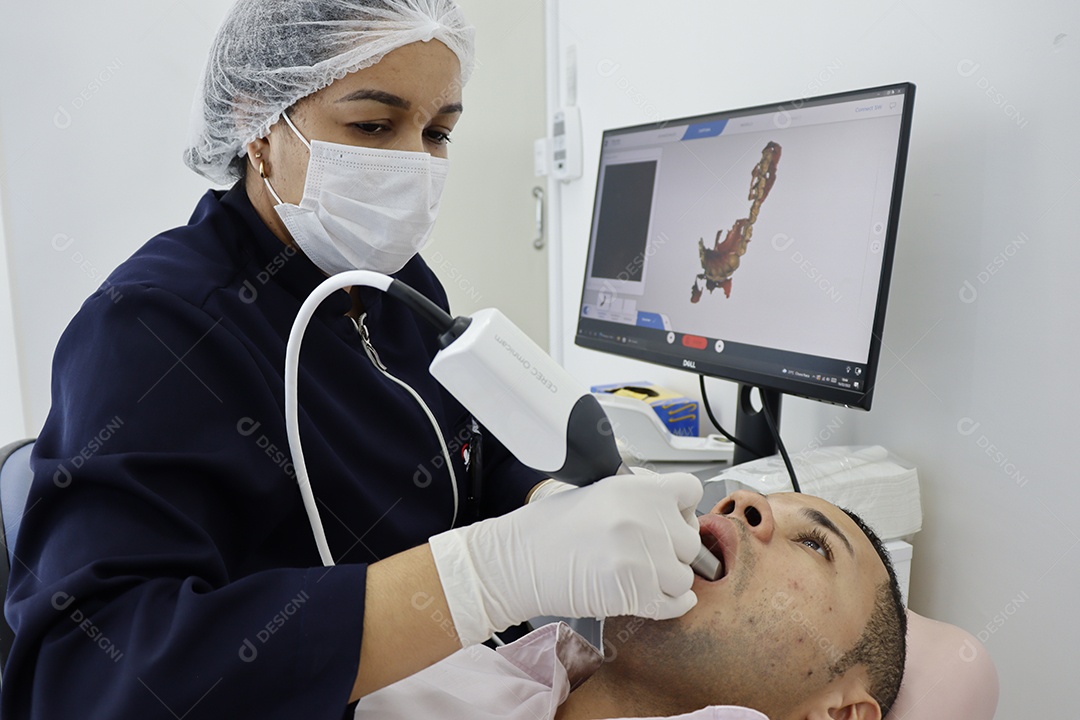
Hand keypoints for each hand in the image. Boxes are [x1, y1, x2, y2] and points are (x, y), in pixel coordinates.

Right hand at [429, 471, 702, 645]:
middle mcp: (644, 519)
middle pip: (690, 539)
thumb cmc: (548, 529)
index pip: (691, 491)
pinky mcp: (635, 592)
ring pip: (683, 575)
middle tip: (650, 552)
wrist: (517, 560)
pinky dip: (670, 604)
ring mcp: (642, 557)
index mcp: (635, 489)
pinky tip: (655, 597)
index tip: (672, 517)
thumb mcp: (598, 492)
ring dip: (667, 579)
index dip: (683, 507)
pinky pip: (675, 603)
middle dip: (673, 549)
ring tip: (640, 576)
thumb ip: (638, 500)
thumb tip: (668, 512)